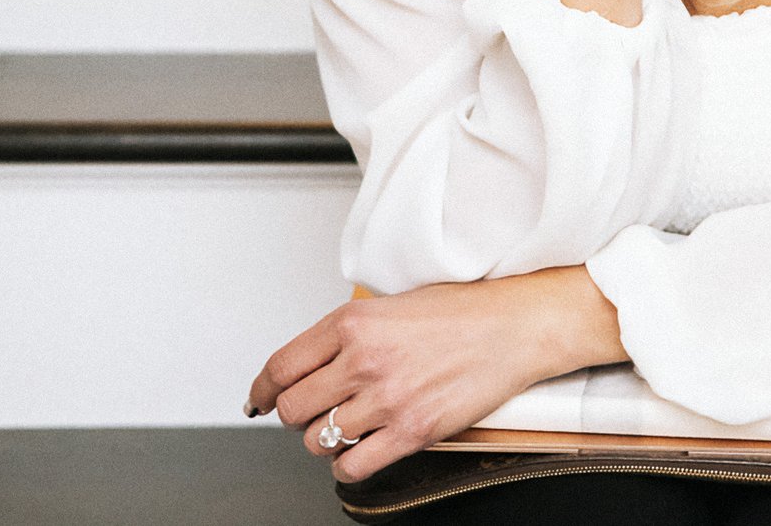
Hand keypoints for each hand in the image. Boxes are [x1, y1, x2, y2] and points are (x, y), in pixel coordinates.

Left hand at [247, 272, 615, 481]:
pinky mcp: (412, 430)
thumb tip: (309, 364)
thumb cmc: (459, 312)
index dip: (261, 390)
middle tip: (307, 414)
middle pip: (293, 408)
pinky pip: (354, 466)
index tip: (258, 399)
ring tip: (344, 428)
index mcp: (351, 322)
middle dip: (294, 416)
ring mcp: (387, 398)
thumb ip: (346, 334)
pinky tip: (360, 452)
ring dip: (324, 439)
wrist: (511, 327)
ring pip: (319, 439)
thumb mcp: (388, 305)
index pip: (281, 367)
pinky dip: (347, 466)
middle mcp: (363, 359)